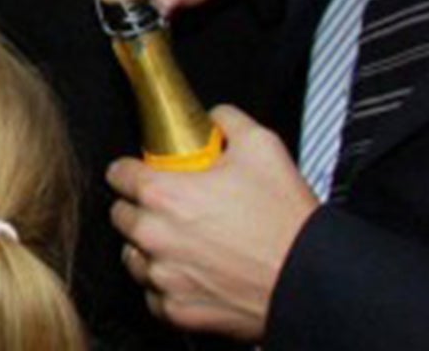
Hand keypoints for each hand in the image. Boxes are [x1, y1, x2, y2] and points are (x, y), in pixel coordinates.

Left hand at [110, 106, 316, 340]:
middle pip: (122, 216)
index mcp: (163, 194)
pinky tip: (190, 274)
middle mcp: (154, 236)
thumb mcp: (261, 146)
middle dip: (140, 209)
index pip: (118, 174)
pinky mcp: (178, 310)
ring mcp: (164, 276)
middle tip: (170, 209)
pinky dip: (166, 286)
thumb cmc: (286, 221)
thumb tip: (214, 118)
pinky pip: (154, 295)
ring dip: (149, 249)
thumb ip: (226, 121)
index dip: (132, 170)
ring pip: (133, 256)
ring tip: (181, 243)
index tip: (144, 174)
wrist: (311, 280)